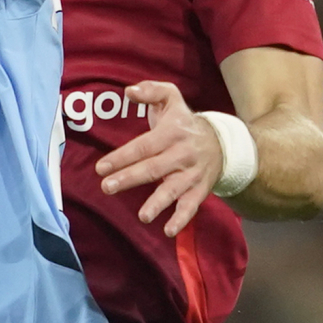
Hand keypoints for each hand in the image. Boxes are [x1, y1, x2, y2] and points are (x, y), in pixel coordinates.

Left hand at [95, 82, 226, 236]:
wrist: (221, 143)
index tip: (101, 167)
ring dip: (158, 203)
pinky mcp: (199, 191)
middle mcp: (182, 154)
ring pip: (173, 190)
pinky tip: (169, 231)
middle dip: (130, 178)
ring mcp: (191, 174)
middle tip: (107, 187)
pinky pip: (190, 207)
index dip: (122, 156)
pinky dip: (181, 219)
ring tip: (143, 216)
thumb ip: (150, 91)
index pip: (144, 146)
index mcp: (172, 132)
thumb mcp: (170, 98)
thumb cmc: (183, 122)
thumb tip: (129, 91)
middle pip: (153, 168)